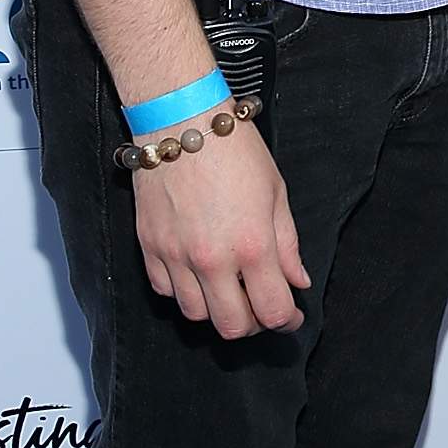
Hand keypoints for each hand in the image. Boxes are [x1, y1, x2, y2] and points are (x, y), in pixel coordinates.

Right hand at [133, 116, 310, 336]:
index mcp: (252, 246)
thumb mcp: (276, 194)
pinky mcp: (149, 247)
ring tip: (230, 291)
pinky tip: (199, 275)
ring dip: (217, 311)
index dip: (288, 321)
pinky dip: (184, 292)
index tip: (292, 315)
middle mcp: (211, 259)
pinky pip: (165, 291)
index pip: (273, 311)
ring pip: (196, 315)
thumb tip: (298, 281)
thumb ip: (288, 246)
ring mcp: (176, 256)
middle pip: (232, 326)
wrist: (182, 121)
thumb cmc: (235, 151)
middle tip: (261, 307)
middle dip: (254, 324)